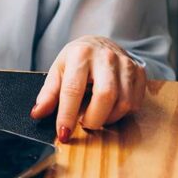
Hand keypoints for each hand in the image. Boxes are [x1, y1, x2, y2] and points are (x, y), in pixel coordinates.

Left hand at [31, 35, 146, 142]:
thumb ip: (48, 94)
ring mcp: (126, 64)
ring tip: (95, 113)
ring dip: (107, 118)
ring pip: (123, 103)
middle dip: (93, 119)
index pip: (73, 90)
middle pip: (105, 97)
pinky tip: (110, 108)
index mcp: (80, 54)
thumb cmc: (77, 60)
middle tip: (83, 122)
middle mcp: (106, 57)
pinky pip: (135, 103)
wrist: (100, 44)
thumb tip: (37, 114)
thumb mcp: (58, 71)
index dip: (67, 115)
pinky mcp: (140, 72)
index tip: (63, 134)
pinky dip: (121, 113)